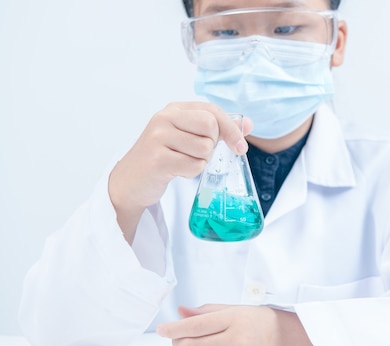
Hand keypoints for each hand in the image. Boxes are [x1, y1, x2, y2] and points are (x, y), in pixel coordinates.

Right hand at [108, 102, 251, 241]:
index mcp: (174, 109)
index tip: (240, 147)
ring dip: (200, 161)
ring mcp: (158, 137)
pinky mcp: (157, 159)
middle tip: (197, 154)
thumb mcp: (189, 137)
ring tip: (183, 162)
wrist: (130, 182)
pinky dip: (191, 173)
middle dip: (212, 145)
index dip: (231, 129)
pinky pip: (194, 166)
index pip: (213, 110)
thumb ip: (218, 129)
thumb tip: (248, 124)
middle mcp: (164, 118)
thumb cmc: (164, 157)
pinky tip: (177, 171)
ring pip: (204, 149)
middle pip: (211, 126)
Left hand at [156, 305, 313, 345]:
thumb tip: (181, 311)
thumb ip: (208, 310)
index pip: (195, 325)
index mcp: (236, 319)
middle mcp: (238, 341)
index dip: (174, 328)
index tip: (162, 329)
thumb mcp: (239, 308)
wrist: (297, 342)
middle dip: (177, 342)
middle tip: (175, 336)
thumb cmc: (267, 321)